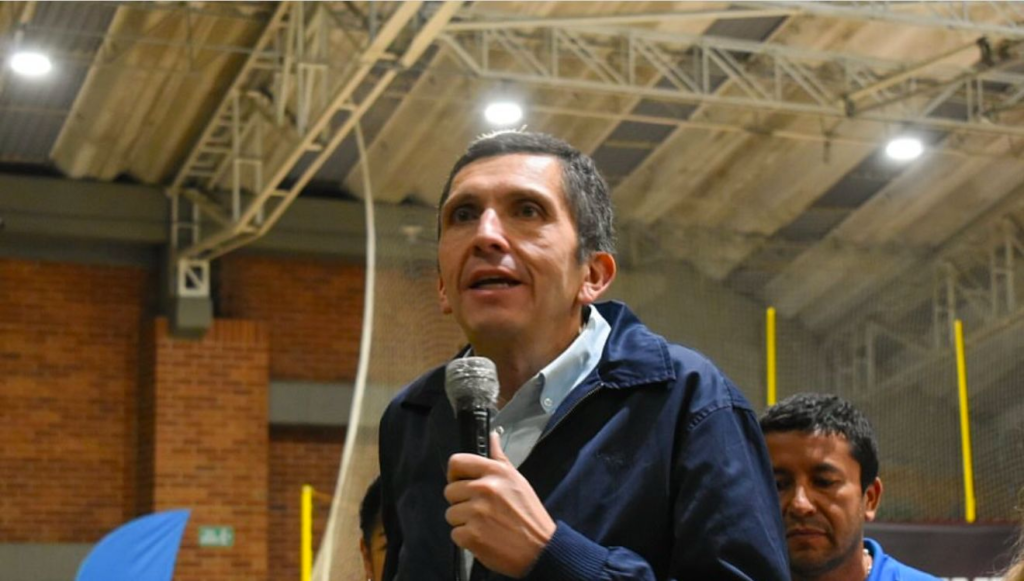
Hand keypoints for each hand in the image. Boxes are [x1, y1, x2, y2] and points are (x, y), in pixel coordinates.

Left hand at [445, 432, 556, 577]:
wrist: (541, 548)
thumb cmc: (529, 514)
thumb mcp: (517, 480)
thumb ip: (500, 459)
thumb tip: (493, 436)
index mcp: (495, 472)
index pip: (456, 462)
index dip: (454, 474)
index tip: (461, 483)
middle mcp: (484, 489)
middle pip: (449, 491)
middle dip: (460, 502)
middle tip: (480, 510)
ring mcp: (477, 513)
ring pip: (451, 514)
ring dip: (463, 522)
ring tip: (484, 525)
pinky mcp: (472, 536)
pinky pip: (455, 534)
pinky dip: (467, 539)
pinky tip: (484, 538)